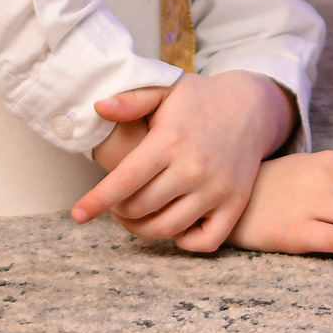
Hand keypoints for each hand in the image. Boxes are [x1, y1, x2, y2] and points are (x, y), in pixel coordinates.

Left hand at [70, 71, 295, 253]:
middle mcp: (194, 168)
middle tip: (116, 202)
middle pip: (141, 208)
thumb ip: (131, 100)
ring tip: (135, 215)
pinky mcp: (235, 204)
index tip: (78, 215)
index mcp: (171, 141)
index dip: (97, 201)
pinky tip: (174, 227)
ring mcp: (217, 189)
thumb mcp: (166, 90)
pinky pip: (205, 241)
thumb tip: (98, 107)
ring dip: (143, 228)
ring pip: (167, 228)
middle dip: (119, 210)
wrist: (253, 107)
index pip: (124, 181)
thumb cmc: (200, 100)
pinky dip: (184, 242)